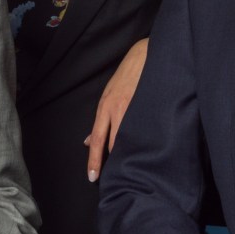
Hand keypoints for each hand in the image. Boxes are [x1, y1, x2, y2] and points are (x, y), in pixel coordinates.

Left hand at [85, 39, 148, 180]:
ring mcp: (131, 107)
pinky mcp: (145, 104)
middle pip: (110, 143)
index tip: (93, 176)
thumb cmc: (126, 77)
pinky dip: (141, 140)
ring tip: (131, 166)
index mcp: (105, 108)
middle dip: (111, 161)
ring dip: (126, 153)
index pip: (97, 139)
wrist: (144, 55)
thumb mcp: (108, 97)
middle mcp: (115, 109)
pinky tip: (145, 149)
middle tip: (112, 178)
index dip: (94, 159)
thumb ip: (101, 121)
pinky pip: (142, 128)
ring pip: (126, 138)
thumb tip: (88, 142)